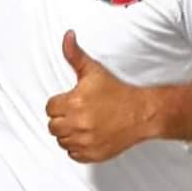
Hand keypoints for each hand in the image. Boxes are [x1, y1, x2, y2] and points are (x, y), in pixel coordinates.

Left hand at [45, 31, 158, 162]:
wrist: (142, 113)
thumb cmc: (118, 92)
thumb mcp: (93, 71)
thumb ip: (75, 55)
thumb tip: (67, 36)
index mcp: (74, 103)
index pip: (50, 108)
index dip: (60, 103)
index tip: (72, 101)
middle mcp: (77, 124)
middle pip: (53, 126)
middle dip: (62, 119)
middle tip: (77, 113)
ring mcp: (85, 141)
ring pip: (61, 141)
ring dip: (68, 133)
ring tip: (83, 123)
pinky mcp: (92, 154)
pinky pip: (73, 154)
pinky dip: (78, 147)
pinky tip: (88, 136)